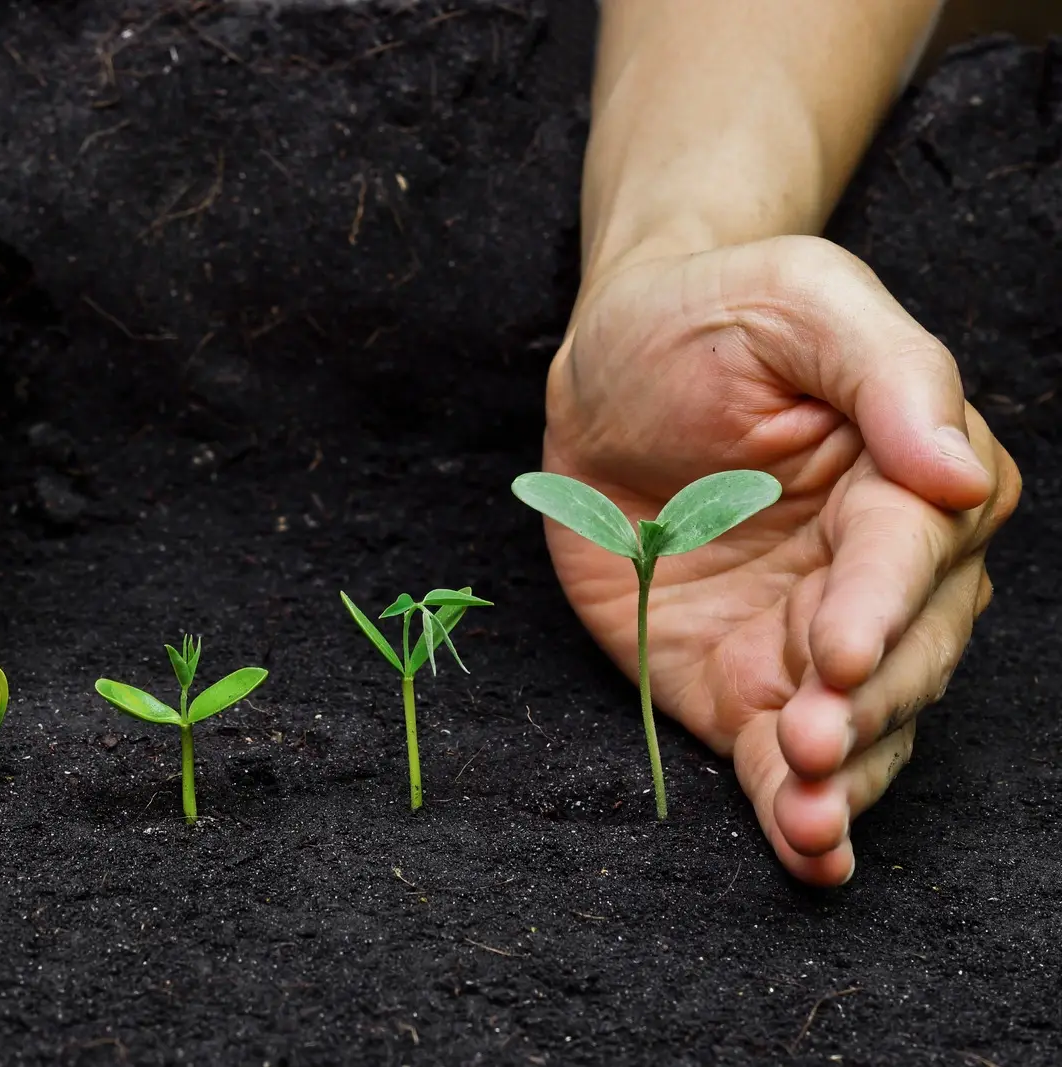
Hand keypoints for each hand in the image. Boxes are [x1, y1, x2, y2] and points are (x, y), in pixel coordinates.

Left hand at [542, 235, 1019, 885]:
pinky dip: (797, 810)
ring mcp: (811, 637)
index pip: (909, 555)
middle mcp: (877, 572)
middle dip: (862, 708)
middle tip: (813, 739)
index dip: (879, 606)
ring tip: (806, 818)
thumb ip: (884, 372)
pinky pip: (782, 758)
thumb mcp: (797, 300)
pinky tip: (806, 849)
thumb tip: (954, 473)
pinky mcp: (744, 683)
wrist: (608, 367)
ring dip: (838, 781)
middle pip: (902, 657)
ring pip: (858, 725)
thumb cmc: (711, 315)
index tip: (840, 648)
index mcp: (909, 478)